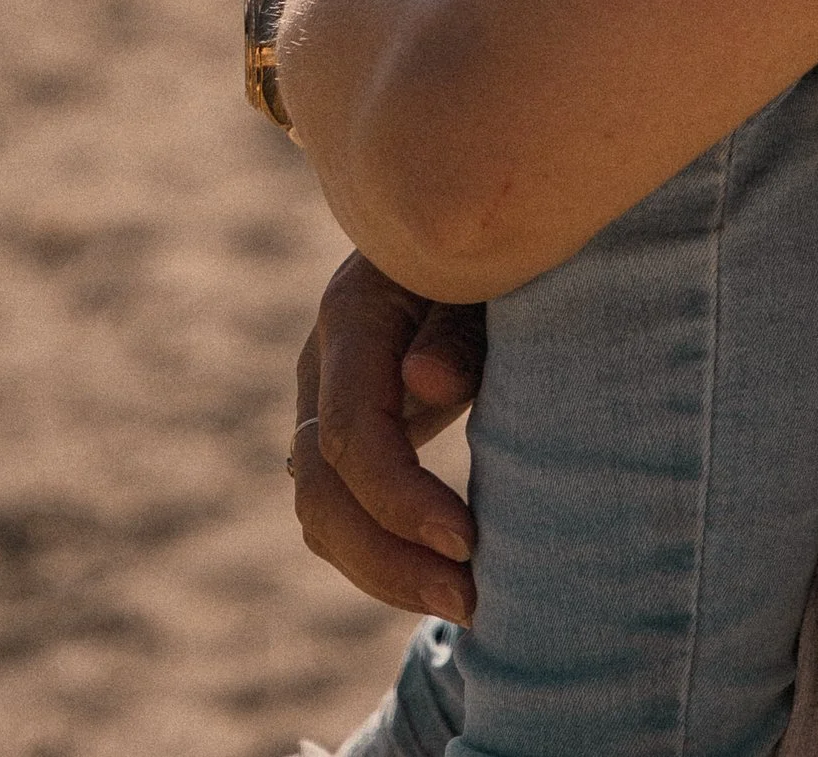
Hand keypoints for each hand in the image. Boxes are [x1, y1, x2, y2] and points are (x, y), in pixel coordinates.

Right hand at [291, 252, 483, 619]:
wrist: (474, 214)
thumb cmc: (497, 238)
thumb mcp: (488, 266)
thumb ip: (461, 322)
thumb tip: (423, 386)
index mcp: (353, 315)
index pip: (350, 434)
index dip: (400, 499)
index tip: (468, 543)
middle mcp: (324, 365)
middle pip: (320, 492)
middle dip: (388, 559)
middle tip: (470, 599)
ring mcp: (329, 399)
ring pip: (322, 514)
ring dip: (385, 571)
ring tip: (467, 604)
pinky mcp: (352, 429)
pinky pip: (345, 509)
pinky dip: (387, 553)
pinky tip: (445, 579)